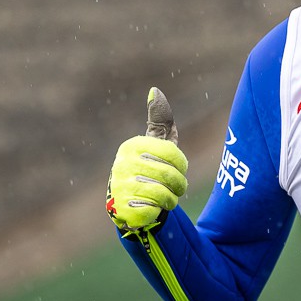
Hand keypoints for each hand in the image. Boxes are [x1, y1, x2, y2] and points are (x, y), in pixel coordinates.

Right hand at [106, 87, 187, 232]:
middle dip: (179, 184)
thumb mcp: (156, 144)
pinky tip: (153, 208)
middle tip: (175, 187)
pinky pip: (154, 209)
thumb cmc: (149, 169)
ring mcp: (119, 187)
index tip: (177, 168)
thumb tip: (155, 90)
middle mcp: (122, 164)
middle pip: (170, 175)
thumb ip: (160, 120)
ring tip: (165, 198)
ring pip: (164, 194)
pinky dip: (159, 211)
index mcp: (133, 146)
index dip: (181, 165)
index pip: (173, 154)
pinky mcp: (121, 209)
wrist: (131, 203)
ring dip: (171, 199)